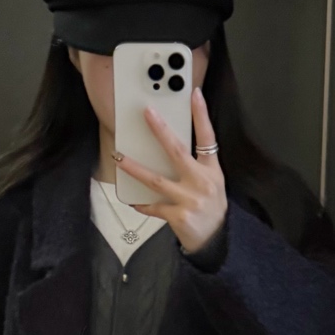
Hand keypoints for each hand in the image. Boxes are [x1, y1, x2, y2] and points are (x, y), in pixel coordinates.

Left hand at [116, 84, 227, 253]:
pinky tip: (132, 200)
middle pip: (177, 151)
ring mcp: (190, 199)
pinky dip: (142, 203)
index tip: (194, 95)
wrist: (215, 239)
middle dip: (161, 131)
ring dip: (135, 168)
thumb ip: (196, 165)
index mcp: (211, 170)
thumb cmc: (210, 207)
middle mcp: (202, 182)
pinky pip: (154, 206)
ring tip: (119, 157)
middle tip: (147, 114)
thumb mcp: (212, 182)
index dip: (201, 115)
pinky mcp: (179, 216)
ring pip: (157, 180)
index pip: (207, 137)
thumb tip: (167, 146)